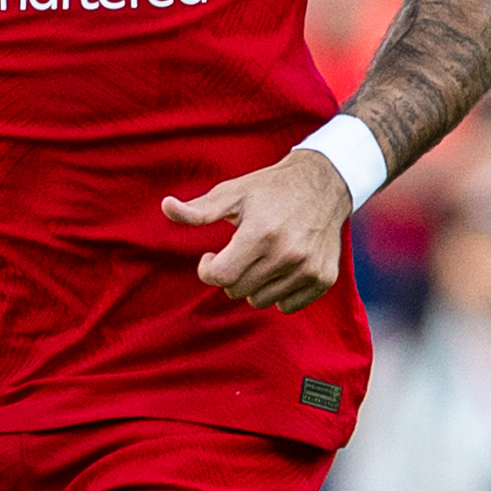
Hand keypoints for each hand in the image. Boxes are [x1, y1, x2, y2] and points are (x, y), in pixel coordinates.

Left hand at [162, 148, 350, 314]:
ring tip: (260, 259)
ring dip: (253, 285)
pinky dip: (279, 293)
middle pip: (238, 291)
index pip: (221, 277)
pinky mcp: (324, 278)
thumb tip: (165, 206)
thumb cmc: (271, 188)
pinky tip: (280, 268)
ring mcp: (308, 269)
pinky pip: (287, 306)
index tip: (211, 255)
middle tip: (238, 253)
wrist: (325, 184)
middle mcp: (287, 254)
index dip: (208, 270)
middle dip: (230, 274)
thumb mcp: (233, 192)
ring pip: (260, 301)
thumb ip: (198, 209)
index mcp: (260, 233)